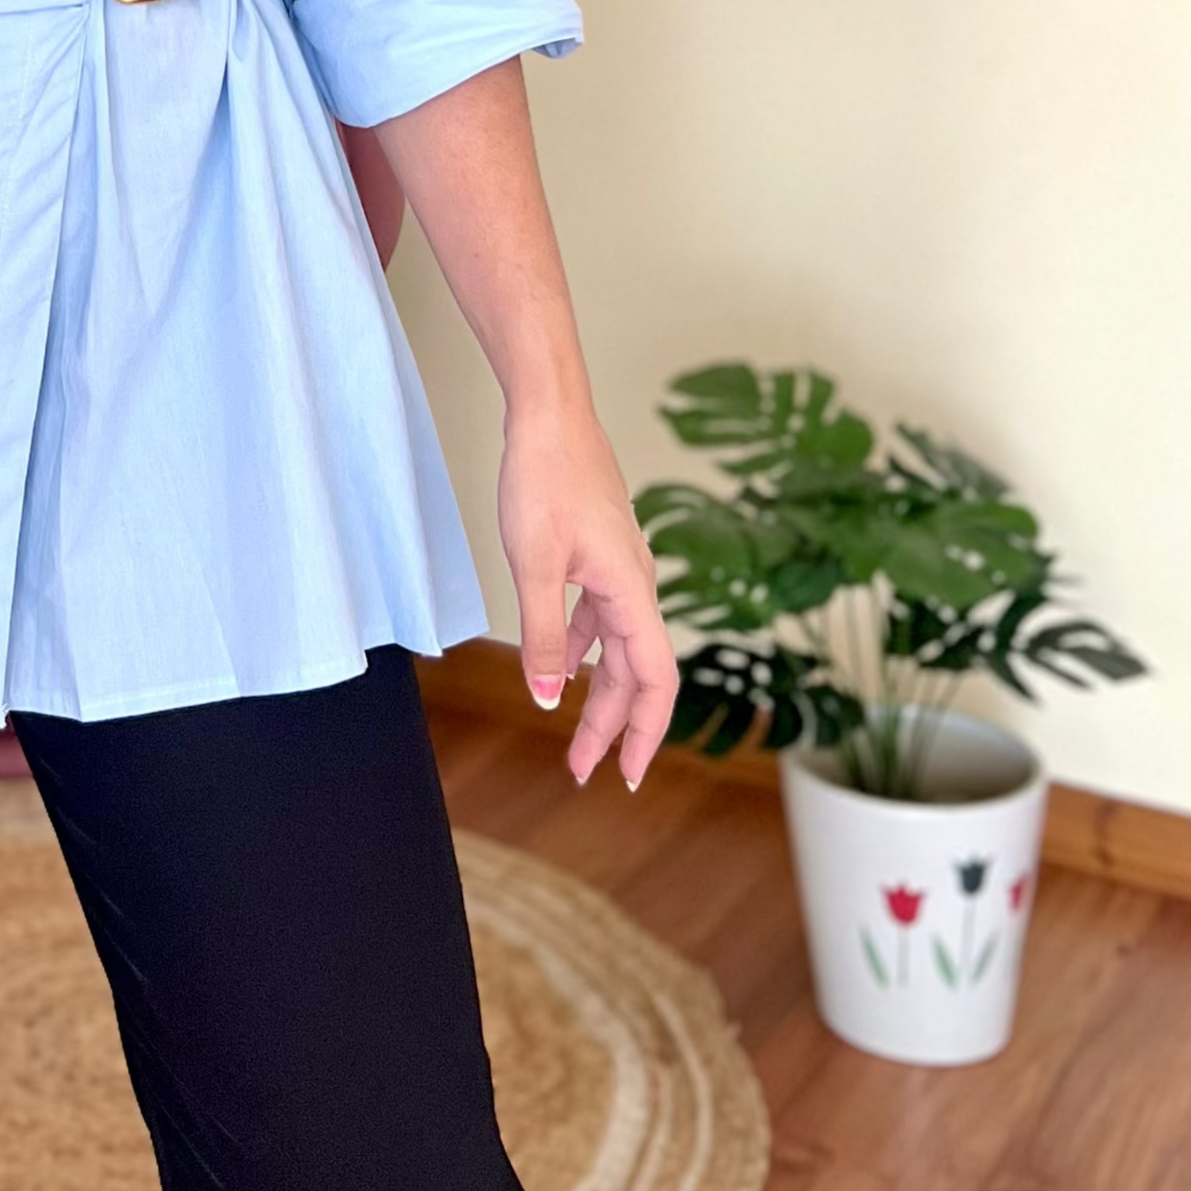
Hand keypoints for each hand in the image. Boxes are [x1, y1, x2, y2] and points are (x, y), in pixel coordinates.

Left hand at [497, 402, 677, 791]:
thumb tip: (550, 697)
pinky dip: (586, 649)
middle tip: (582, 770)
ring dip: (598, 693)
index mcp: (631, 590)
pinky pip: (601, 618)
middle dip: (612, 726)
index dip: (646, 732)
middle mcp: (635, 584)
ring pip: (617, 648)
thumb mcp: (534, 563)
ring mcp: (619, 569)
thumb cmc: (544, 478)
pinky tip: (566, 665)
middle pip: (635, 673)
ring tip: (573, 732)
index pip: (655, 680)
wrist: (550, 415)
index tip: (629, 776)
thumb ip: (545, 635)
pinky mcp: (599, 554)